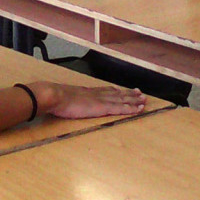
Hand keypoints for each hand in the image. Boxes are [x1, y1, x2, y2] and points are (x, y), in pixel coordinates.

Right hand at [31, 82, 145, 118]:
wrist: (55, 96)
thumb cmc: (56, 98)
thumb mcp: (65, 97)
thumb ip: (70, 99)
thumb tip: (67, 102)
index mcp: (88, 92)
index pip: (107, 90)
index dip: (118, 91)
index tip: (126, 90)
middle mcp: (97, 94)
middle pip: (118, 93)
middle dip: (130, 94)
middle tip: (141, 94)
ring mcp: (101, 100)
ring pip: (122, 99)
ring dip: (134, 100)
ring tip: (144, 101)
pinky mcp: (102, 107)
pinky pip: (120, 108)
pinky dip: (130, 108)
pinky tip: (138, 109)